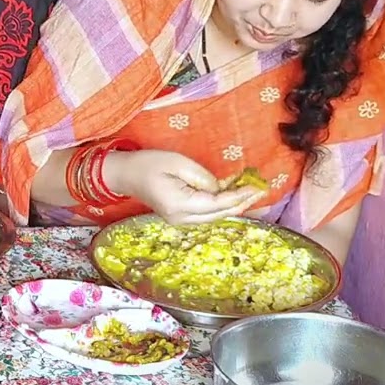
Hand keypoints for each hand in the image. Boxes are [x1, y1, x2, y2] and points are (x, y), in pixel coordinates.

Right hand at [110, 149, 263, 224]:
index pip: (217, 203)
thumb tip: (220, 188)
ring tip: (251, 194)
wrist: (124, 175)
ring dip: (233, 206)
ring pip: (215, 218)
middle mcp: (181, 219)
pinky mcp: (179, 218)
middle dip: (241, 203)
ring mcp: (180, 222)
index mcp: (180, 205)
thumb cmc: (147, 164)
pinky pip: (207, 216)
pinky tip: (232, 199)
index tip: (257, 187)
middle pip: (219, 215)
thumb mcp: (177, 162)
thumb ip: (203, 177)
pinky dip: (221, 208)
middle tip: (260, 191)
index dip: (239, 196)